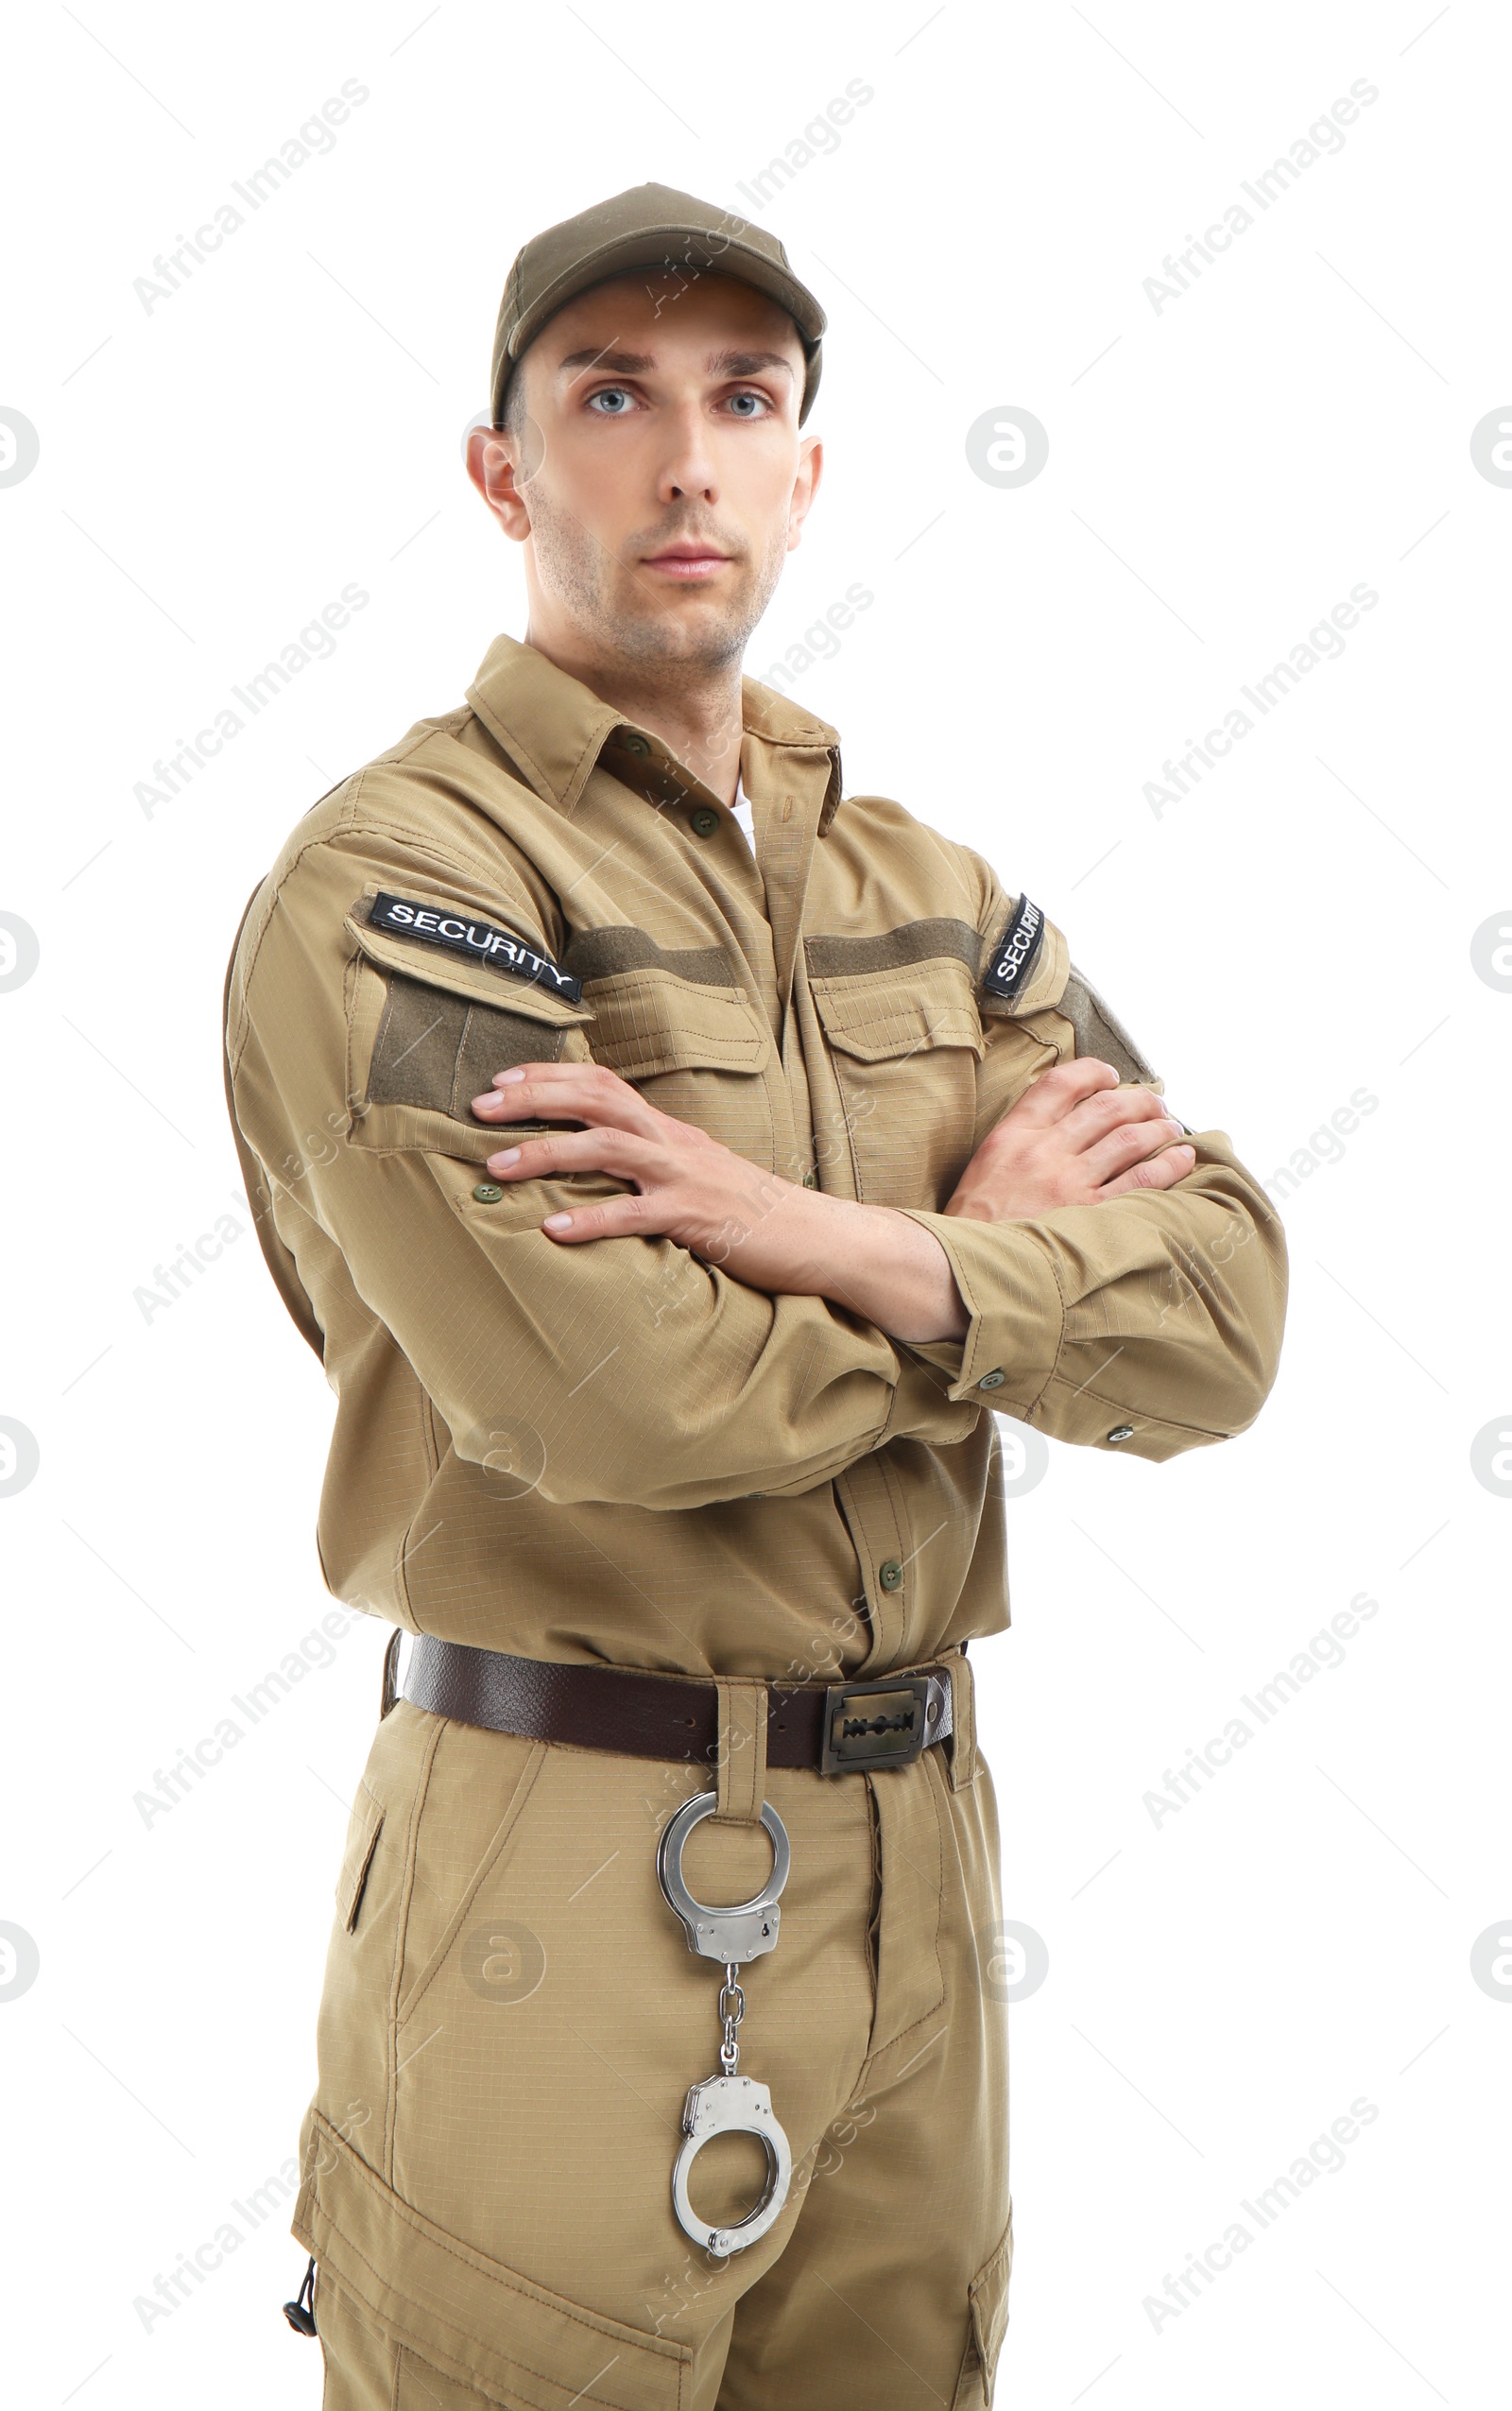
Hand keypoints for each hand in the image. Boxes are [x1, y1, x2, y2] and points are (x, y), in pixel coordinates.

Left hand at [470, 1061, 967, 1341]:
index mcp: (670, 1131)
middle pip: (596, 1101)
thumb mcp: (697, 1174)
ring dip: (547, 1153)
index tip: (501, 1082)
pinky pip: (637, 1215)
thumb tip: (597, 1161)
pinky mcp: (698, 1218)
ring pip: (608, 1149)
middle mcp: (674, 1143)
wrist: (820, 1237)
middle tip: (479, 1109)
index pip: (603, 1085)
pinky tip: (556, 1229)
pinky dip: (594, 1219)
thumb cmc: (752, 1212)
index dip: (551, 1076)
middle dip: (534, 1099)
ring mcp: (687, 1178)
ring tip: (498, 1167)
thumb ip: (651, 1164)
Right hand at [945, 1058, 1194, 1221]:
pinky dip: (1168, 1165)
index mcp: (1014, 1134)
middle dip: (1139, 1100)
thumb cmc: (975, 1221)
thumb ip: (1023, 1137)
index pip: (1061, 1083)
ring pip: (1130, 1139)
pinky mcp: (1089, 1215)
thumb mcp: (987, 1163)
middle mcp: (1044, 1152)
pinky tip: (1181, 1158)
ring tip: (1171, 1127)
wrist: (965, 1266)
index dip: (1094, 1073)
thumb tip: (1068, 1120)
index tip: (1111, 1078)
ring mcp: (1069, 1183)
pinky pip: (1141, 1181)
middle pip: (1106, 1107)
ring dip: (1159, 1127)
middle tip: (1154, 1104)